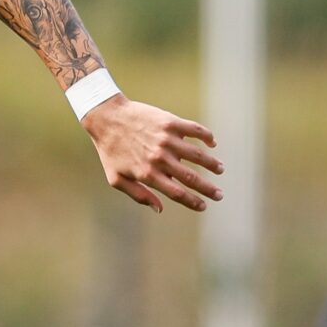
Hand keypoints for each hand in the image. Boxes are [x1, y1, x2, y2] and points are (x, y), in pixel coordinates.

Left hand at [82, 97, 223, 212]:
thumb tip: (160, 209)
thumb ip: (138, 195)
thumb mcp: (116, 178)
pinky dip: (207, 137)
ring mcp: (166, 139)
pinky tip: (212, 143)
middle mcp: (159, 158)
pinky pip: (195, 130)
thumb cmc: (110, 150)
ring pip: (198, 155)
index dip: (193, 202)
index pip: (177, 193)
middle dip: (209, 189)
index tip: (204, 206)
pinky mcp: (170, 122)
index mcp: (147, 174)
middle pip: (192, 178)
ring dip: (212, 164)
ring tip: (220, 169)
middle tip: (220, 195)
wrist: (106, 117)